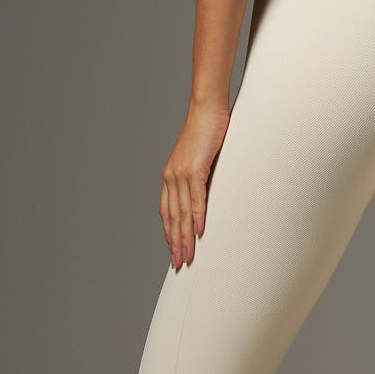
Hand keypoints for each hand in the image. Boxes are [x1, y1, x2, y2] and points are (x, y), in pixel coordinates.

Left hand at [160, 100, 230, 270]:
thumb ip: (200, 179)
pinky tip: (199, 231)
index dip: (169, 233)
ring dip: (185, 236)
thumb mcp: (201, 160)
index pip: (167, 211)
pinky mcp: (195, 168)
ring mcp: (181, 173)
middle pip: (172, 217)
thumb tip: (207, 195)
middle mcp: (171, 176)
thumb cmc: (207, 131)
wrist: (207, 109)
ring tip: (188, 255)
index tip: (174, 250)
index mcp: (170, 176)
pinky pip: (196, 198)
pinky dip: (197, 216)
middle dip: (176, 242)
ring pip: (182, 212)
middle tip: (179, 263)